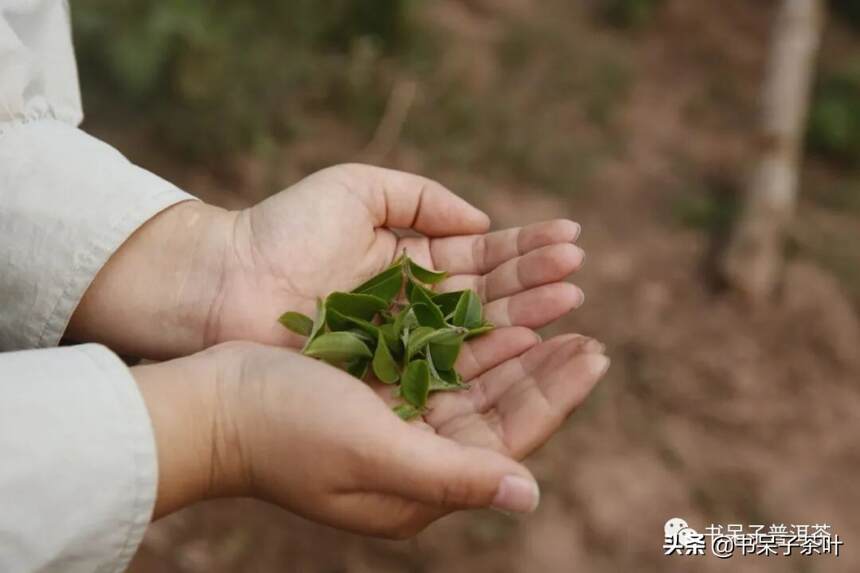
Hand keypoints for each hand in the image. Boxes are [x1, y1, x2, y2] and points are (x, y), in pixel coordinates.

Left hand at [69, 164, 584, 358]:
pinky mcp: (388, 380)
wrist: (221, 284)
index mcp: (408, 261)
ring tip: (572, 305)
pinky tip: (528, 342)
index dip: (525, 251)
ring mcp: (402, 346)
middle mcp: (412, 307)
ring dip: (526, 319)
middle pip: (487, 297)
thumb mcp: (358, 189)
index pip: (480, 257)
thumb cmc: (284, 230)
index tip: (572, 242)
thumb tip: (483, 220)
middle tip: (582, 279)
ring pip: (476, 335)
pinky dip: (488, 356)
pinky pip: (446, 368)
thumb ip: (422, 197)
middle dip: (535, 287)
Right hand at [133, 328, 607, 536]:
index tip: (594, 353)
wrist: (212, 405)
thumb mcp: (374, 452)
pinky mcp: (377, 395)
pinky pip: (441, 366)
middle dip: (545, 370)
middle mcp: (417, 459)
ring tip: (555, 316)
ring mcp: (397, 426)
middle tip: (588, 330)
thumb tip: (530, 496)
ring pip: (474, 385)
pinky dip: (471, 342)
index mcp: (423, 485)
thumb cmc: (286, 430)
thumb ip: (452, 476)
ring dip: (514, 350)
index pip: (510, 439)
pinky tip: (496, 319)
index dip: (556, 396)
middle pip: (499, 411)